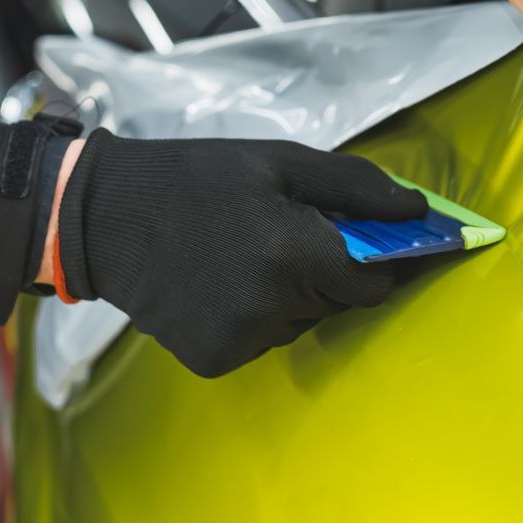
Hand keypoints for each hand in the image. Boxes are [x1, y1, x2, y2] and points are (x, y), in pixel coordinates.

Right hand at [54, 133, 425, 376]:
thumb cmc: (196, 179)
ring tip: (239, 258)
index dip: (370, 261)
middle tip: (278, 237)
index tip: (353, 242)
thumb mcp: (278, 162)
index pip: (374, 282)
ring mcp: (240, 339)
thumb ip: (356, 187)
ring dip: (288, 298)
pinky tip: (217, 287)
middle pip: (337, 303)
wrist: (102, 216)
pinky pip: (261, 342)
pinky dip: (252, 320)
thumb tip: (419, 210)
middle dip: (323, 273)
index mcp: (292, 250)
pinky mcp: (214, 360)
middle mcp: (271, 304)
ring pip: (299, 324)